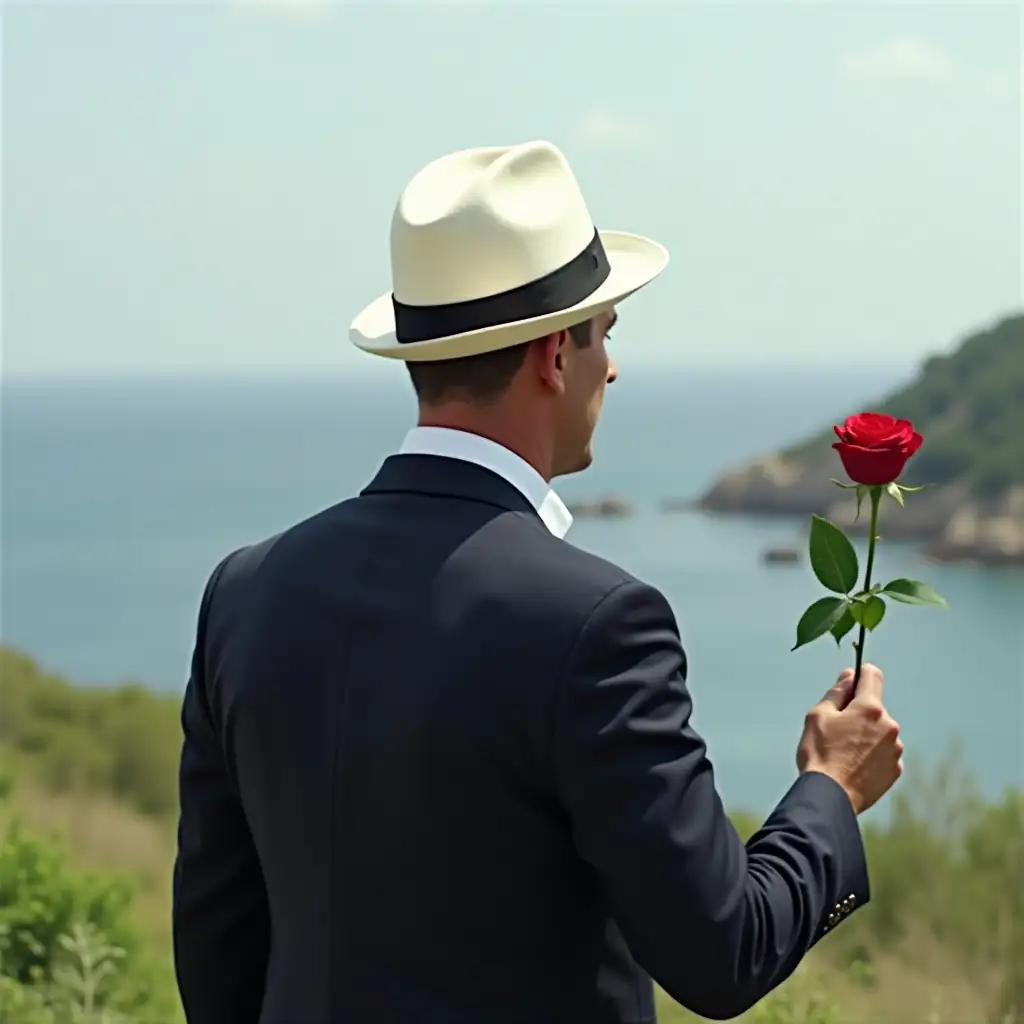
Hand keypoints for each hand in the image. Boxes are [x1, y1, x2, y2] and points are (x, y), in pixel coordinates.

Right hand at [796, 664, 902, 814]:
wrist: (831, 797)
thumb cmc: (820, 753)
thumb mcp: (818, 715)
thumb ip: (837, 692)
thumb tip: (850, 676)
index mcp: (870, 708)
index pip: (872, 675)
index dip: (859, 675)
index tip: (847, 687)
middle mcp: (889, 726)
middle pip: (873, 707)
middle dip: (858, 712)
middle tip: (836, 730)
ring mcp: (895, 750)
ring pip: (879, 731)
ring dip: (866, 734)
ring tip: (843, 753)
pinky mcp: (895, 770)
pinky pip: (883, 753)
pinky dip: (871, 754)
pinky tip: (853, 765)